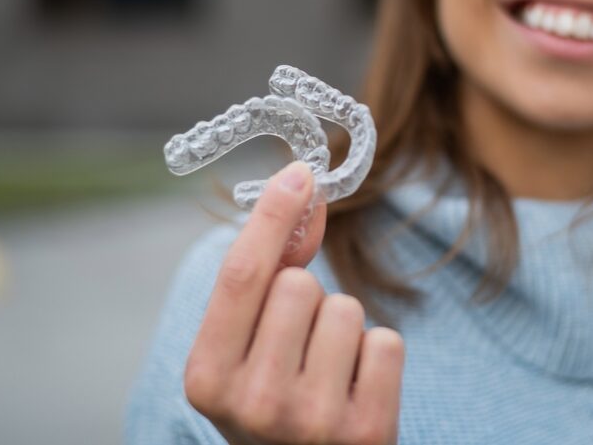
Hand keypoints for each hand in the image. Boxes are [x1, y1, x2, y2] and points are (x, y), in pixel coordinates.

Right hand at [184, 161, 404, 444]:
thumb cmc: (271, 396)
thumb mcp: (245, 347)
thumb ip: (266, 271)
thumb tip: (302, 188)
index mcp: (206, 377)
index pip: (241, 276)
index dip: (271, 217)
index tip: (299, 173)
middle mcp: (252, 403)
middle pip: (300, 285)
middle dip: (306, 298)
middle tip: (298, 345)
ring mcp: (311, 422)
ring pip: (347, 309)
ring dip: (343, 328)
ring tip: (327, 371)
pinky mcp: (367, 432)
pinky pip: (386, 340)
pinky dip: (376, 354)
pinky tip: (356, 388)